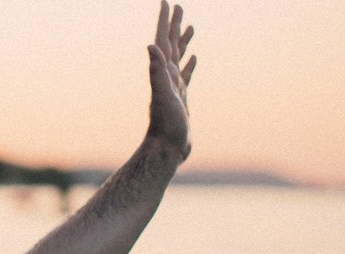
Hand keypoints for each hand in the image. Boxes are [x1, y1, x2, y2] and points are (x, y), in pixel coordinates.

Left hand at [147, 0, 196, 157]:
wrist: (166, 148)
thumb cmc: (165, 125)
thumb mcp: (163, 95)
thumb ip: (157, 71)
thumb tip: (151, 45)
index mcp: (163, 72)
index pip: (163, 40)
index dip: (164, 20)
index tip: (166, 2)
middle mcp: (166, 76)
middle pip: (171, 44)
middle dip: (173, 24)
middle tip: (178, 6)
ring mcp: (174, 86)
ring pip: (179, 57)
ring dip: (183, 40)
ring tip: (189, 26)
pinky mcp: (181, 97)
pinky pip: (186, 75)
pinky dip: (189, 64)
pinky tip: (193, 58)